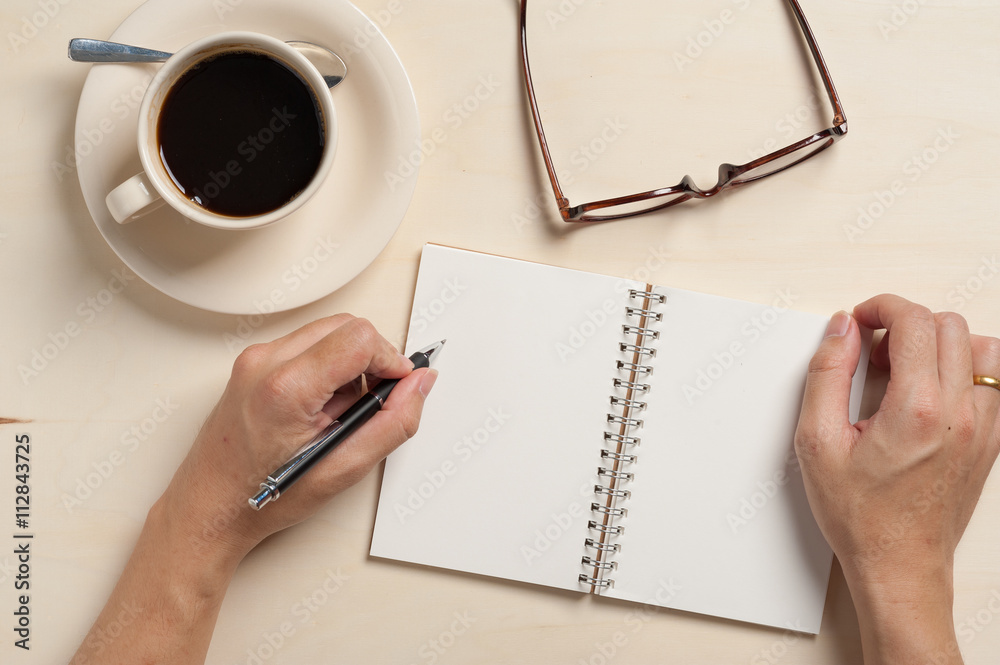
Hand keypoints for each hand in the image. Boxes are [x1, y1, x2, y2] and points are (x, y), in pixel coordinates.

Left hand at [71, 314, 435, 664]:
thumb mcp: (343, 470)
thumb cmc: (262, 496)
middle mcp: (265, 363)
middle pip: (346, 326)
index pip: (360, 338)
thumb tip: (419, 385)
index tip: (397, 386)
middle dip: (372, 359)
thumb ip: (393, 423)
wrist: (210, 508)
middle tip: (371, 403)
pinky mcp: (252, 363)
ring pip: (328, 332)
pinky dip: (328, 367)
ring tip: (341, 412)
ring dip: (350, 364)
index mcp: (286, 388)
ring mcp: (254, 359)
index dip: (390, 360)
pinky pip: (307, 344)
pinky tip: (321, 407)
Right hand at [795, 295, 999, 663]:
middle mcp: (960, 413)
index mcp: (916, 409)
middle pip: (949, 326)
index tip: (861, 321)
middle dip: (906, 323)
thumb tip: (841, 329)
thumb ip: (826, 375)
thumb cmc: (860, 516)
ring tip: (906, 370)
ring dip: (941, 344)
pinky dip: (965, 371)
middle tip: (873, 351)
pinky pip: (994, 383)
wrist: (898, 566)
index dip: (881, 307)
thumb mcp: (817, 442)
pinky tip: (930, 393)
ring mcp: (983, 428)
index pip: (915, 321)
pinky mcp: (991, 442)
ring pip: (982, 349)